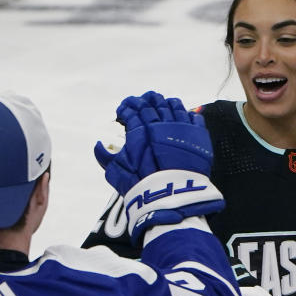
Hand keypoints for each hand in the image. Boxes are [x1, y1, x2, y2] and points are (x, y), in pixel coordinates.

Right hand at [94, 91, 223, 242]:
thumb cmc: (140, 184)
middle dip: (144, 100)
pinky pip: (194, 117)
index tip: (123, 110)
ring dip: (166, 103)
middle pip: (153, 103)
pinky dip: (186, 114)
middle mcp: (160, 124)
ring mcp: (181, 128)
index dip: (126, 107)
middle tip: (141, 101)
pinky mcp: (198, 136)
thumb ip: (105, 156)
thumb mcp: (116, 171)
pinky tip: (183, 116)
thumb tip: (98, 145)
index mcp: (140, 130)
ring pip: (174, 105)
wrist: (170, 195)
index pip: (132, 110)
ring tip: (162, 105)